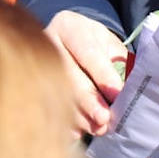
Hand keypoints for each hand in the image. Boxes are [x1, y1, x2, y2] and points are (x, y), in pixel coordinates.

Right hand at [44, 11, 126, 136]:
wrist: (68, 43)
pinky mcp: (31, 86)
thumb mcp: (107, 43)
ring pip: (57, 95)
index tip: (117, 94)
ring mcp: (34, 64)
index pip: (87, 52)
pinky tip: (79, 131)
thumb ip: (118, 62)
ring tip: (98, 128)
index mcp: (68, 26)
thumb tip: (127, 90)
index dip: (103, 75)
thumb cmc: (93, 44)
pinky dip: (65, 123)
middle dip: (89, 101)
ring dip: (80, 116)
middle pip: (68, 76)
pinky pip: (47, 108)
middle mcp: (46, 43)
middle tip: (105, 118)